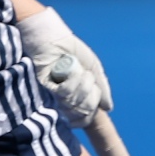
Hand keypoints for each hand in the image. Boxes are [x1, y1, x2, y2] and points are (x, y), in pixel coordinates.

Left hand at [17, 5, 112, 127]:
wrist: (54, 38)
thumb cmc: (73, 51)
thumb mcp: (94, 69)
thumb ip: (102, 88)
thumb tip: (108, 108)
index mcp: (77, 96)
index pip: (86, 117)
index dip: (92, 113)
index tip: (94, 104)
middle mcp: (66, 100)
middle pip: (85, 112)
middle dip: (91, 93)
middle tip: (86, 77)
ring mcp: (56, 95)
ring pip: (77, 103)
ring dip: (83, 85)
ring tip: (76, 70)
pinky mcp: (46, 89)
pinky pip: (66, 93)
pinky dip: (72, 81)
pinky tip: (67, 71)